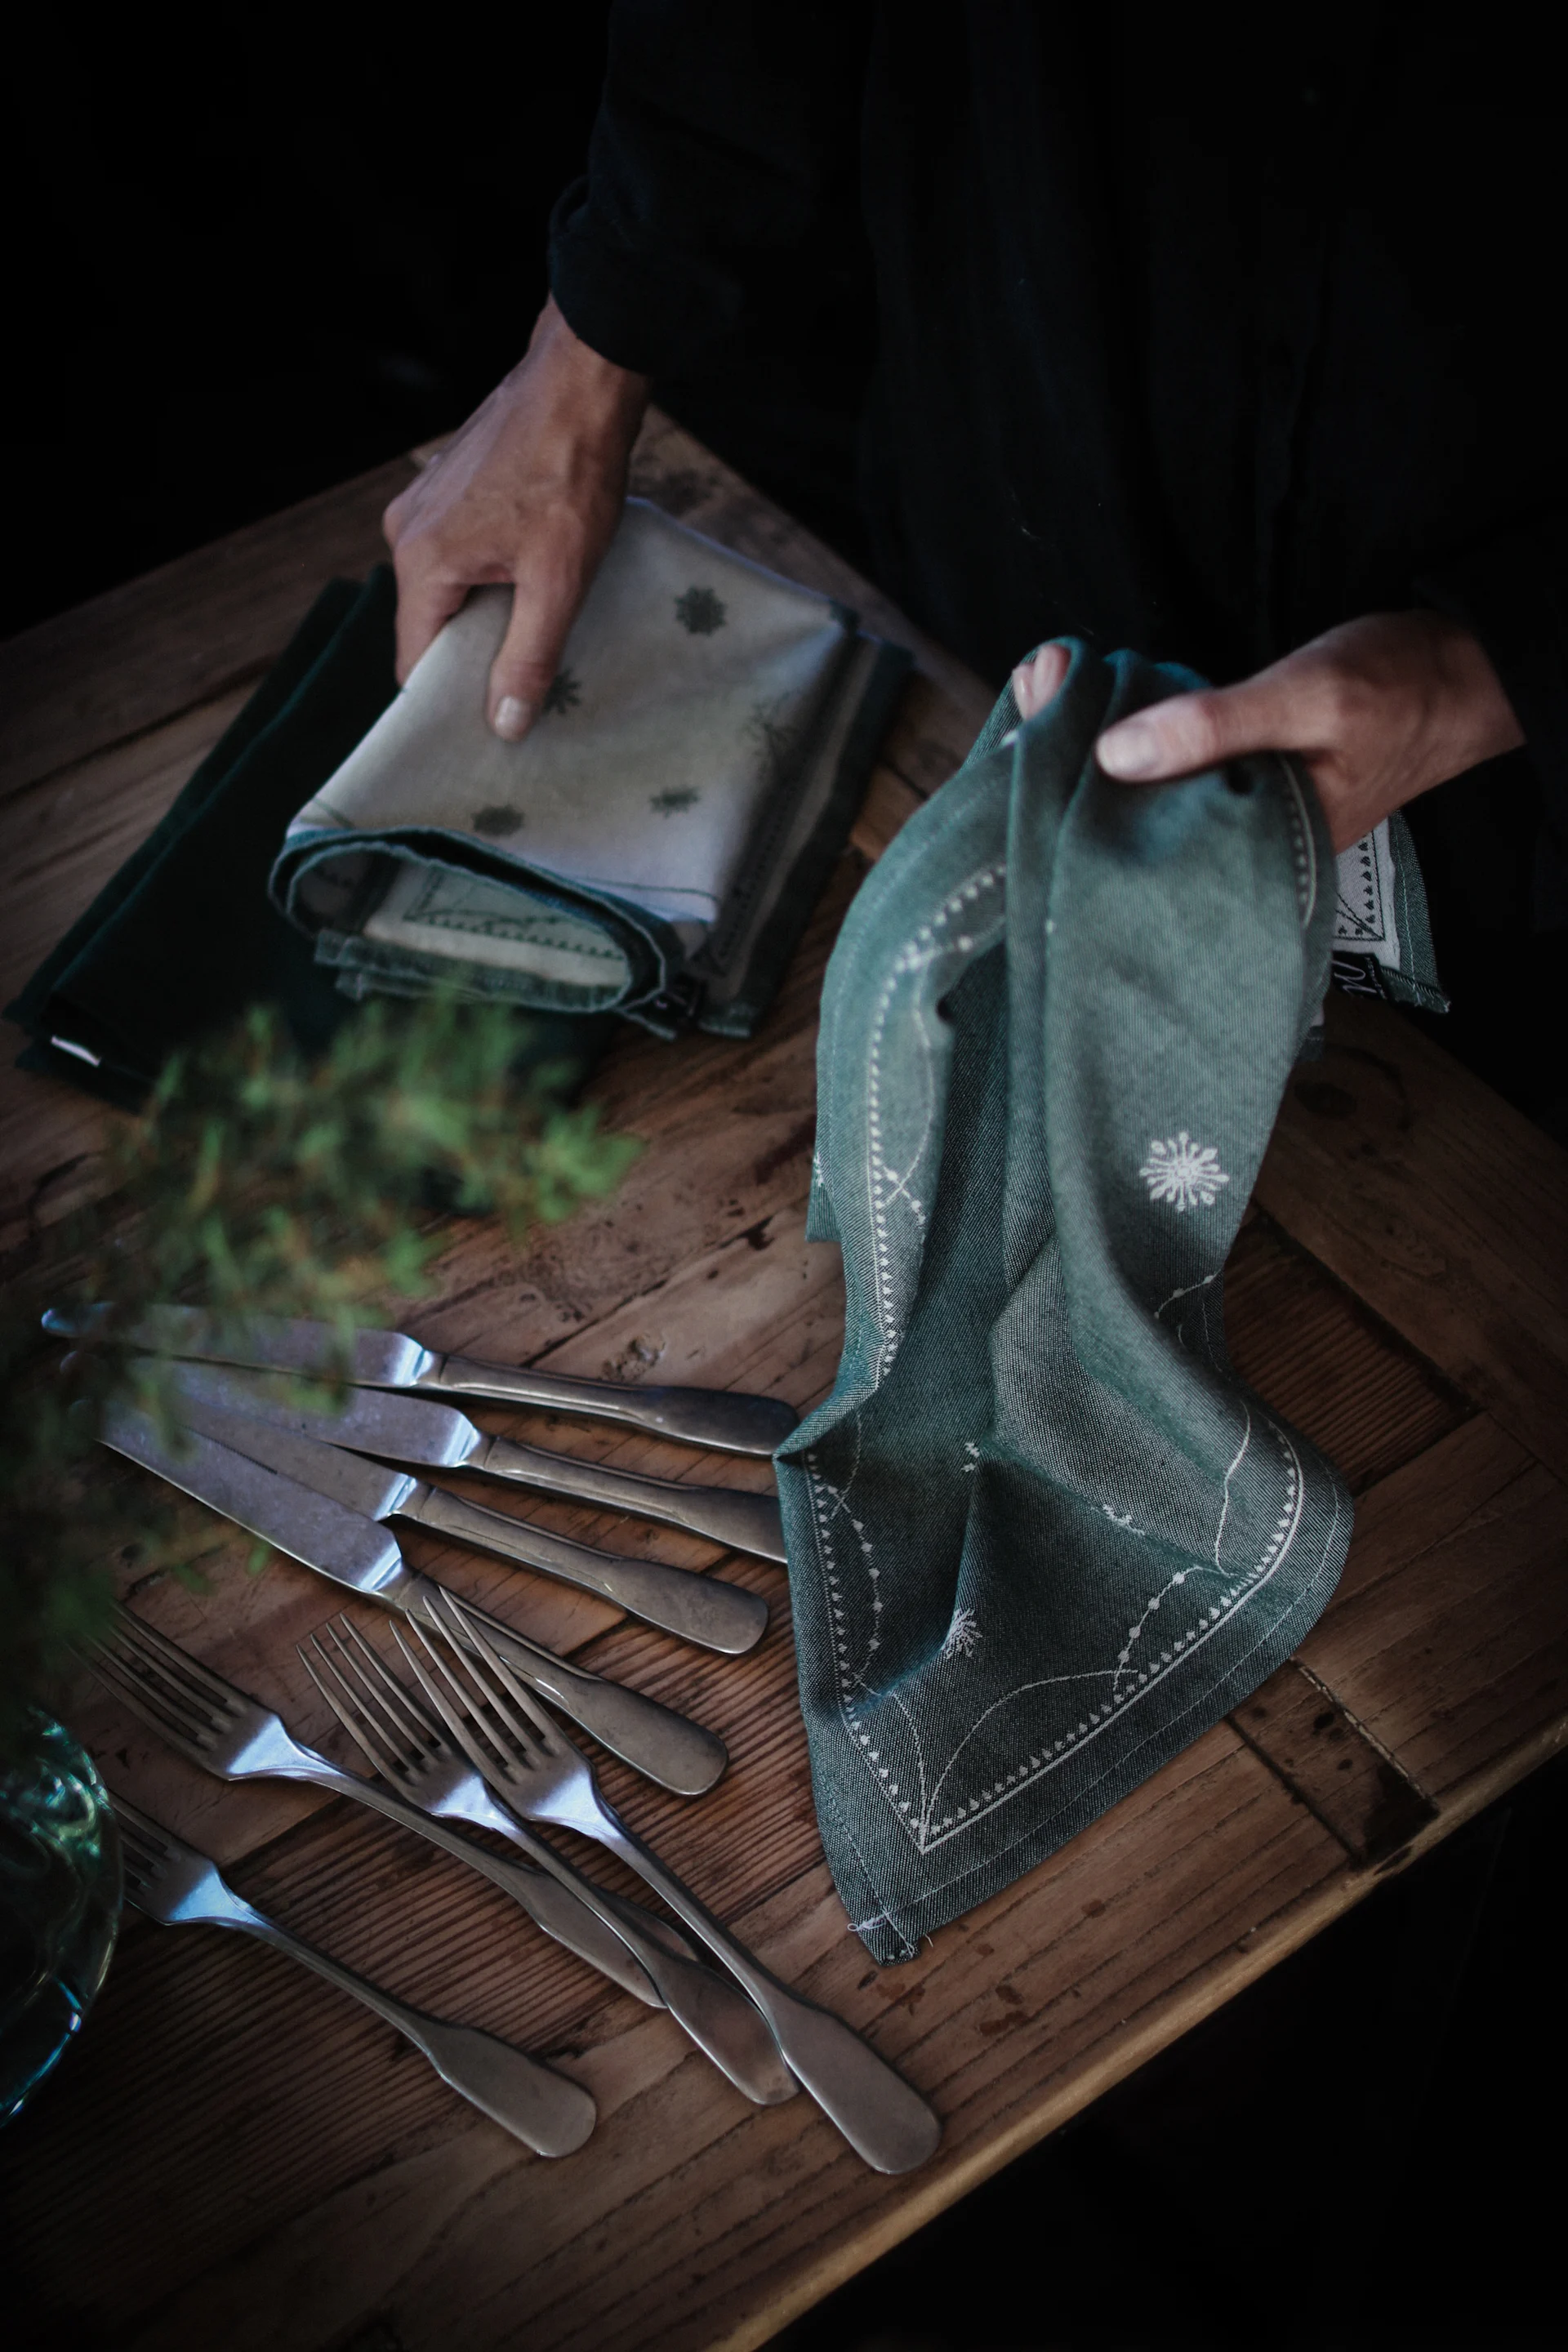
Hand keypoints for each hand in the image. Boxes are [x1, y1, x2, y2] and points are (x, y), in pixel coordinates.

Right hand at [382, 297, 650, 738]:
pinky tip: (532, 580)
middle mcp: (406, 531)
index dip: (447, 701)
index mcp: (422, 559)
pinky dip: (489, 578)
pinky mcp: (446, 489)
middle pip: (430, 628)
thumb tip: (503, 725)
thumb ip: (528, 657)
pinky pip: (457, 556)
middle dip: (472, 660)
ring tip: (538, 628)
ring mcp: (423, 505)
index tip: (487, 727)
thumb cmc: (572, 471)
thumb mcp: (559, 580)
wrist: (582, 379)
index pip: (415, 661)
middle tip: (526, 687)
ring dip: (487, 616)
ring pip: (446, 592)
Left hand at [1012, 613, 1522, 851]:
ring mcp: (1234, 821)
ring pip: (1143, 805)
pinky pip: (1166, 778)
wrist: (1460, 671)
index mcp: (1254, 861)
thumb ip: (1217, 725)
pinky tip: (1086, 728)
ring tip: (1031, 734)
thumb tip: (1113, 753)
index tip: (1016, 786)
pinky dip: (1129, 751)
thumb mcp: (1309, 696)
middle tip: (1008, 756)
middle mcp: (1236, 854)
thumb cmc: (1400, 688)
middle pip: (1131, 838)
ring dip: (1090, 769)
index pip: (1143, 862)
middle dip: (1068, 800)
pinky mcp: (1234, 788)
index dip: (1075, 830)